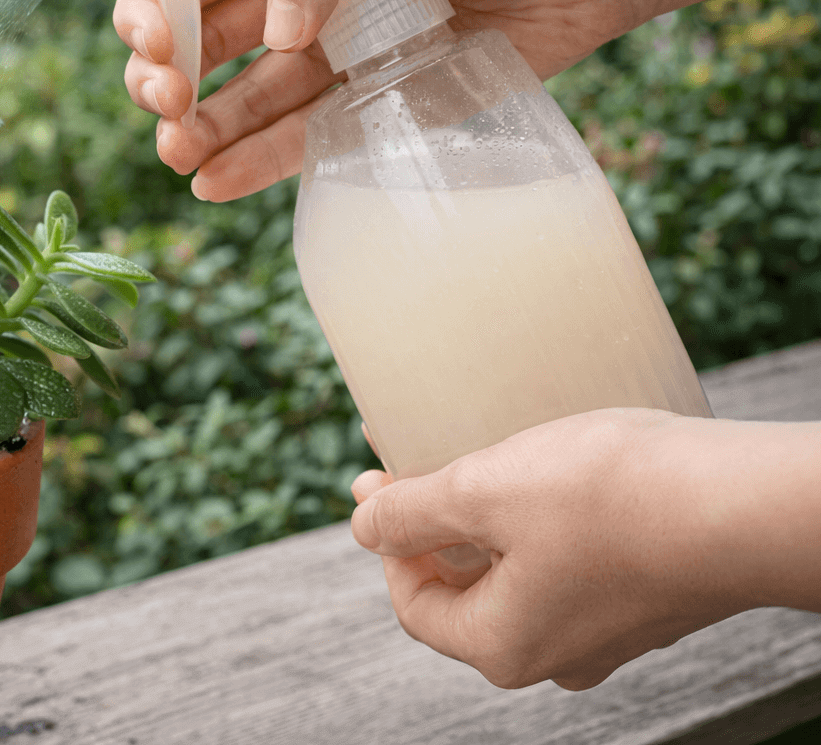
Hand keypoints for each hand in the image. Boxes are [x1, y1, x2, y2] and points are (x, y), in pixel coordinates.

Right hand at [114, 0, 820, 201]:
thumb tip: (275, 34)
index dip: (156, 8)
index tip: (153, 43)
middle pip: (205, 41)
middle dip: (167, 75)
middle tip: (168, 101)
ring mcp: (341, 50)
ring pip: (247, 97)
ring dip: (203, 128)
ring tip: (178, 156)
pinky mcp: (382, 102)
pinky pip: (306, 138)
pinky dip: (256, 161)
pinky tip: (213, 181)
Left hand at [347, 409, 759, 690]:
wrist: (748, 505)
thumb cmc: (611, 498)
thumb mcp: (482, 491)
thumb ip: (410, 513)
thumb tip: (362, 526)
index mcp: (502, 646)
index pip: (415, 604)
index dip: (388, 541)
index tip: (379, 481)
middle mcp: (556, 655)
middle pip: (467, 590)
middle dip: (436, 525)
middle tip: (419, 459)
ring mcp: (610, 630)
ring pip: (523, 573)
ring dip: (492, 519)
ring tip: (483, 457)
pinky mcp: (651, 595)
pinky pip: (574, 562)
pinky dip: (546, 522)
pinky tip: (553, 472)